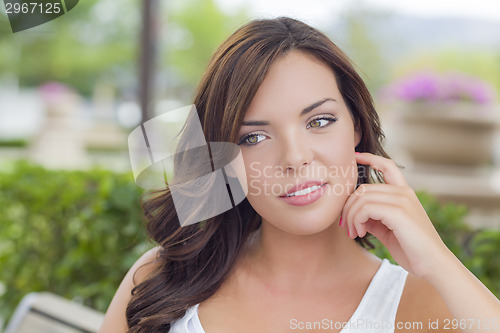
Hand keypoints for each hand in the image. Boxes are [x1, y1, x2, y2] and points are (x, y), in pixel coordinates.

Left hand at [340, 152, 450, 277]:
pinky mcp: (398, 212)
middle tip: (345, 226)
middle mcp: (404, 192)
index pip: (387, 166)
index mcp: (405, 193)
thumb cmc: (411, 249)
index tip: (355, 157)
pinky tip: (361, 233)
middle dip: (348, 207)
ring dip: (351, 216)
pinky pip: (365, 208)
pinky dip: (356, 220)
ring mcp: (402, 200)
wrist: (433, 265)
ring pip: (361, 198)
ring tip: (353, 233)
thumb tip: (354, 213)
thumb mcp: (388, 229)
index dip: (370, 158)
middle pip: (363, 188)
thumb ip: (373, 217)